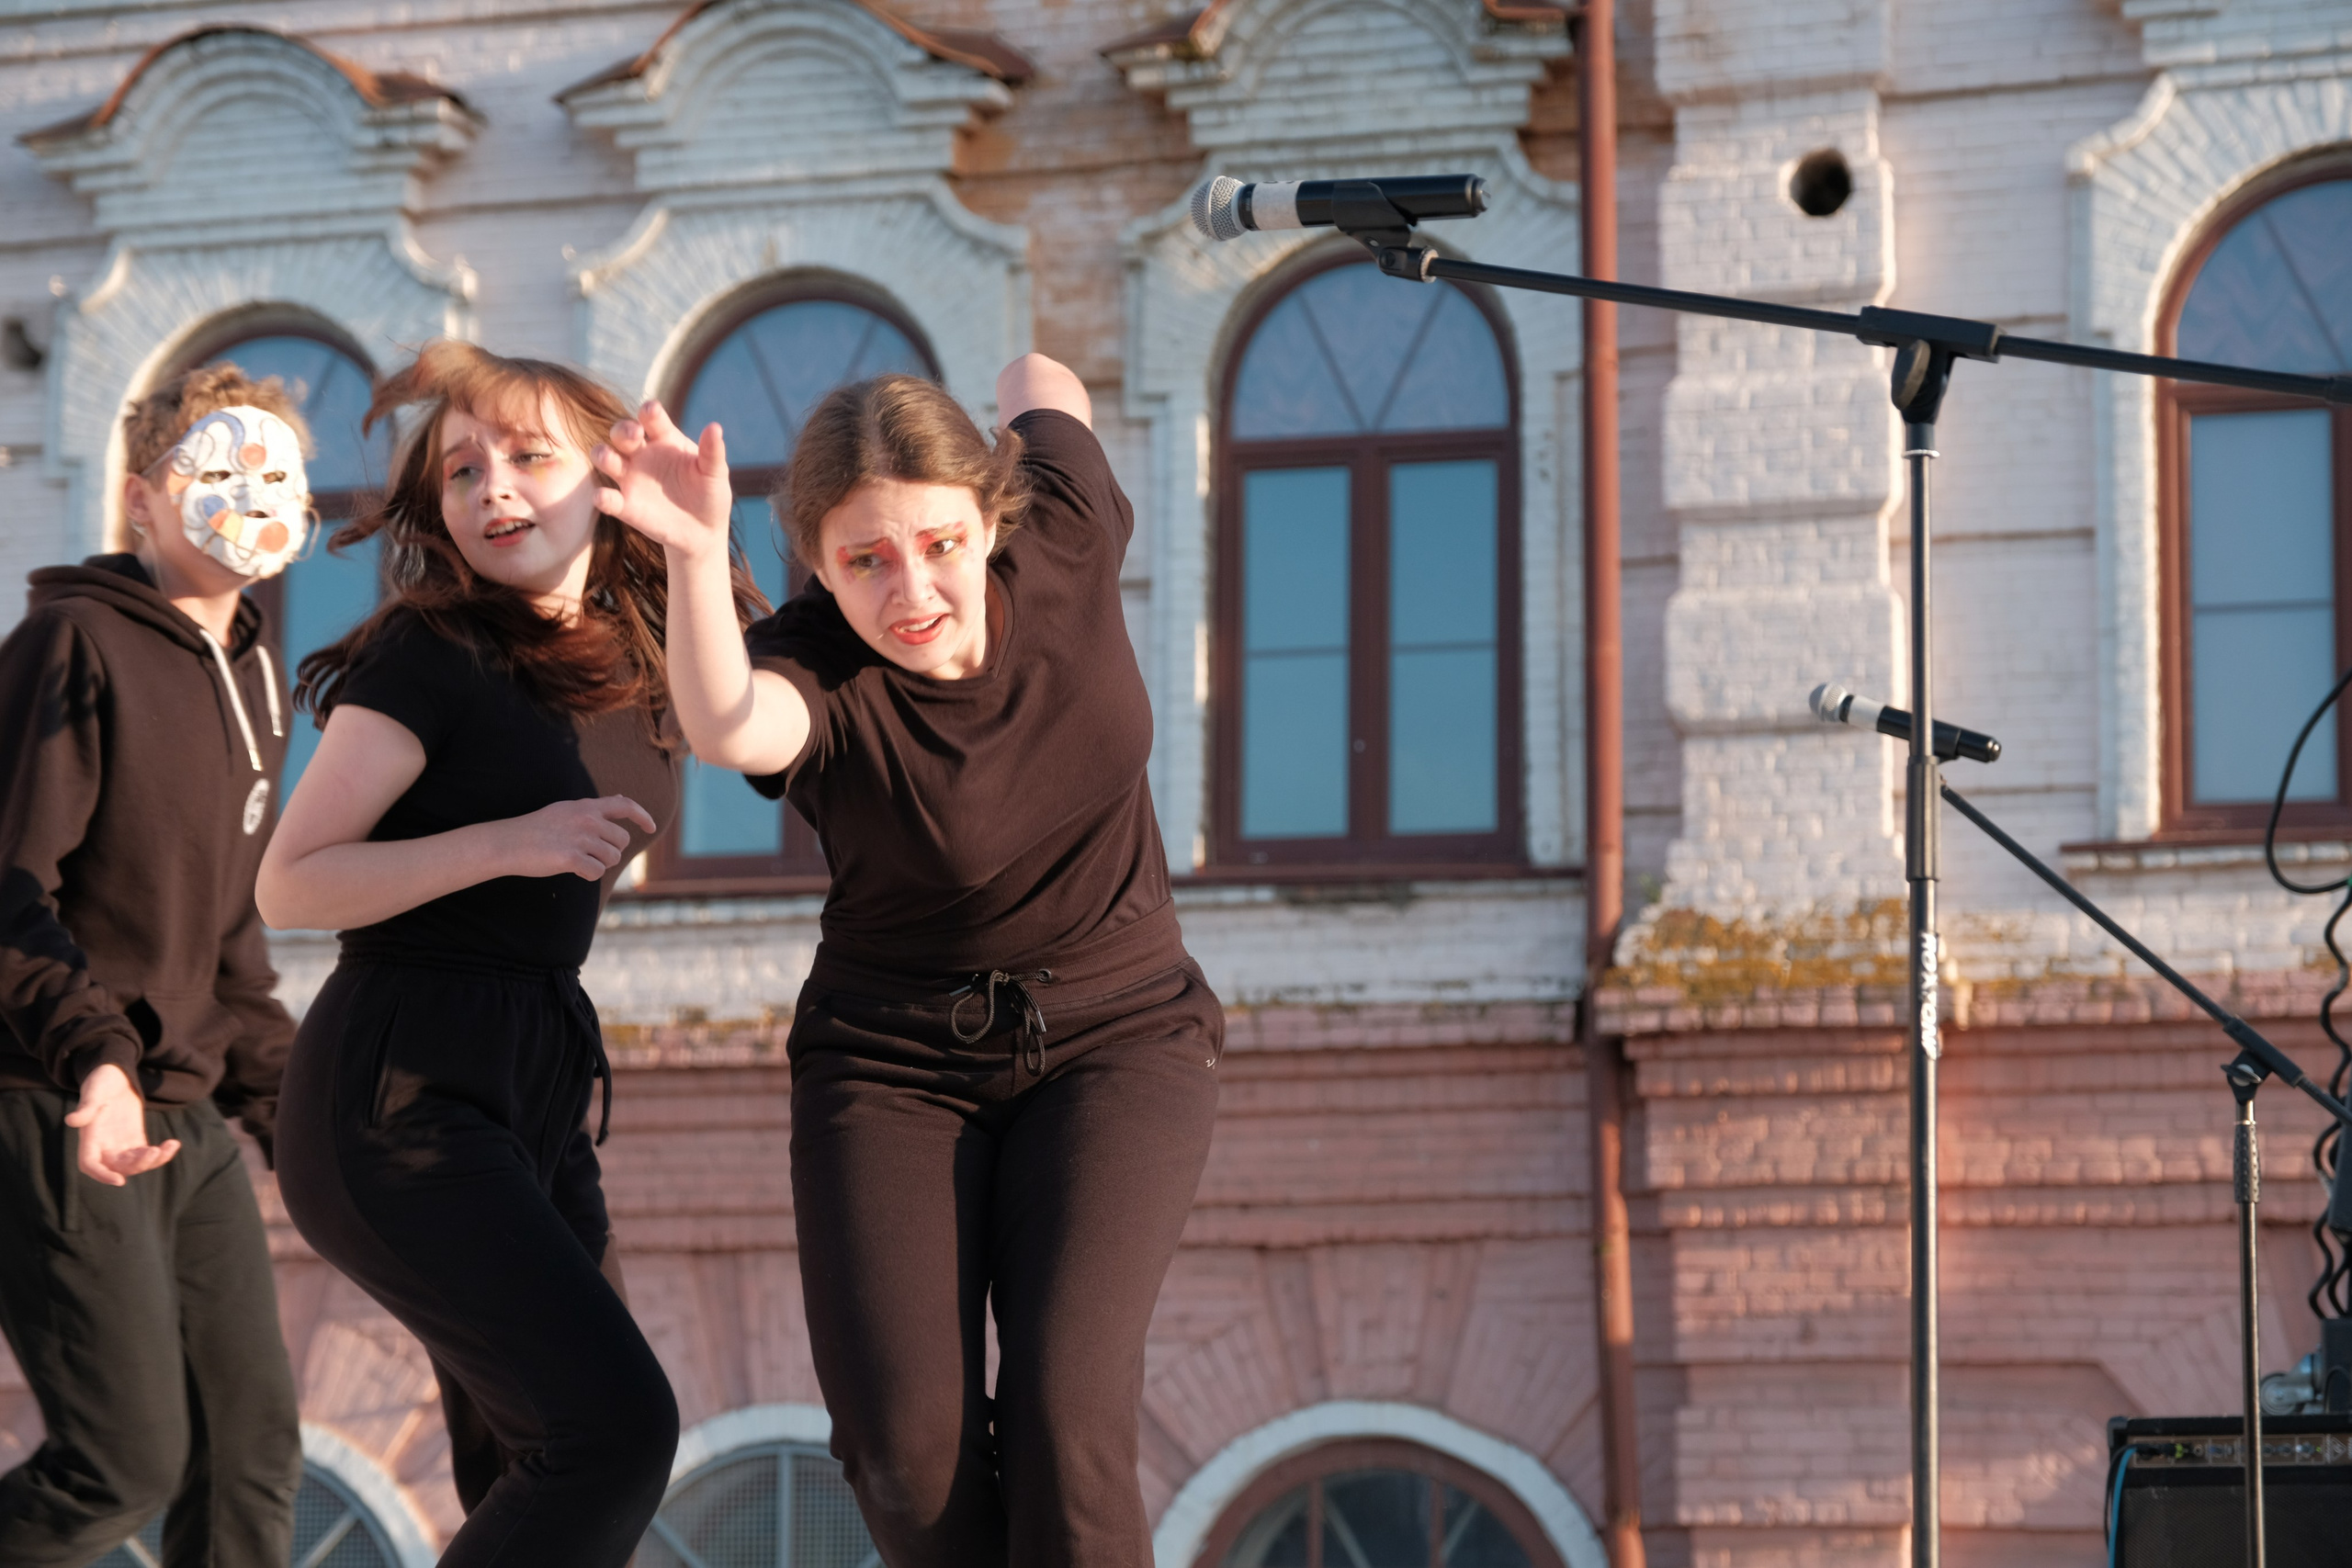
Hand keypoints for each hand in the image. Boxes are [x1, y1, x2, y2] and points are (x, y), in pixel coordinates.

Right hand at [66, 1064, 179, 1185]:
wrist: (116, 1075)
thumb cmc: (101, 1081)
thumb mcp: (94, 1091)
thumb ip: (86, 1108)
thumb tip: (71, 1121)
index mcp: (89, 1138)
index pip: (90, 1164)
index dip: (103, 1175)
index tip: (120, 1181)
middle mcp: (103, 1146)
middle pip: (118, 1167)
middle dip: (136, 1165)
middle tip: (154, 1152)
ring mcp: (120, 1144)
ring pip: (135, 1164)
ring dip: (152, 1161)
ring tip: (168, 1146)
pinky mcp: (135, 1139)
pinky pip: (147, 1154)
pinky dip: (161, 1153)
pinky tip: (173, 1144)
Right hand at [500, 795, 657, 880]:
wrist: (508, 843)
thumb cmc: (536, 829)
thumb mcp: (566, 810)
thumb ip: (593, 808)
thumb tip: (620, 799)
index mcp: (586, 807)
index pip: (625, 806)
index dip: (642, 816)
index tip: (651, 827)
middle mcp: (588, 820)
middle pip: (622, 841)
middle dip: (610, 851)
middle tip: (587, 853)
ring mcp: (581, 838)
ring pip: (612, 859)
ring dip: (599, 864)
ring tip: (576, 859)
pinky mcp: (572, 858)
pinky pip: (597, 872)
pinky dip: (587, 875)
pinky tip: (572, 869)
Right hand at [592, 400, 733, 560]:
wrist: (704, 531)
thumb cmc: (710, 494)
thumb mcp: (715, 473)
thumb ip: (712, 452)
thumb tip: (715, 427)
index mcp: (664, 439)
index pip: (652, 419)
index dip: (649, 412)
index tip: (651, 411)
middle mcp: (642, 454)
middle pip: (622, 433)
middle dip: (623, 430)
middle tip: (635, 434)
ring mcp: (630, 478)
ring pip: (604, 457)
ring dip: (603, 454)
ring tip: (610, 458)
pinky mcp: (624, 505)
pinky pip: (607, 498)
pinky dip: (602, 497)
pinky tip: (604, 497)